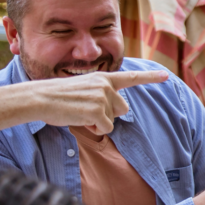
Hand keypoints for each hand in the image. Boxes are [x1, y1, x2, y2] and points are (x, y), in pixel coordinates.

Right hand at [34, 70, 168, 134]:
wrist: (38, 98)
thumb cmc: (57, 96)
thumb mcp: (83, 88)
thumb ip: (101, 94)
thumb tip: (116, 107)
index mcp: (102, 78)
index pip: (130, 77)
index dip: (150, 77)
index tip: (166, 75)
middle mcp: (106, 85)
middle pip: (123, 108)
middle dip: (109, 114)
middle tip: (86, 110)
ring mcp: (103, 97)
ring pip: (113, 120)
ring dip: (99, 122)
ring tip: (80, 113)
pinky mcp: (98, 111)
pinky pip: (105, 129)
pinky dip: (94, 129)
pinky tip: (80, 119)